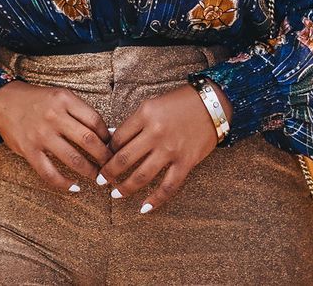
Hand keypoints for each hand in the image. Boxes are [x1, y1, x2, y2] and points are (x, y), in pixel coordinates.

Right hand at [0, 80, 111, 191]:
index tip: (112, 146)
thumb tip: (108, 134)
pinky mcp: (29, 150)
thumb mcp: (60, 96)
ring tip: (97, 177)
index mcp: (64, 100)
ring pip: (74, 159)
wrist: (3, 101)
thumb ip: (82, 112)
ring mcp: (41, 134)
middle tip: (110, 166)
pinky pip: (49, 173)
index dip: (108, 137)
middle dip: (105, 158)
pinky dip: (64, 184)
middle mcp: (54, 116)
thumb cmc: (37, 100)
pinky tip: (74, 187)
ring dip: (90, 172)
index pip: (95, 121)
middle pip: (89, 141)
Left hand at [98, 83, 222, 214]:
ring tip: (115, 194)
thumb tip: (112, 139)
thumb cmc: (179, 103)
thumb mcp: (151, 105)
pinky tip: (144, 208)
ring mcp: (171, 149)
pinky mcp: (186, 162)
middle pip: (124, 158)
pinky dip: (155, 200)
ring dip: (125, 188)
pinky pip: (168, 186)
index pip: (118, 138)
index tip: (102, 159)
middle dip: (108, 172)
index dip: (106, 151)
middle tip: (100, 180)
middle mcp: (155, 133)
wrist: (212, 105)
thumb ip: (133, 123)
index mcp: (144, 115)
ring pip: (142, 175)